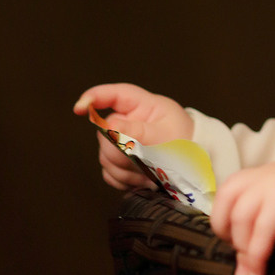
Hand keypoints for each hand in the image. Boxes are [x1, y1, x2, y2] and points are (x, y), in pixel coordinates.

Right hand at [73, 82, 193, 191]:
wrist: (194, 159)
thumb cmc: (184, 138)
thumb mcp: (166, 133)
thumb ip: (138, 130)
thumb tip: (110, 124)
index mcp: (141, 105)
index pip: (114, 95)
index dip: (94, 97)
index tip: (79, 108)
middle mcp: (127, 121)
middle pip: (104, 134)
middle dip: (119, 151)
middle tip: (141, 160)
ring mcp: (121, 141)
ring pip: (105, 156)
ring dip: (124, 169)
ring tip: (148, 174)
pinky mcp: (120, 161)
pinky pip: (109, 172)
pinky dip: (123, 180)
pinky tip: (141, 180)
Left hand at [210, 161, 274, 274]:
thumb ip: (264, 237)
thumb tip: (243, 271)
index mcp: (264, 175)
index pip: (227, 191)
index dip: (223, 218)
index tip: (232, 242)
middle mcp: (265, 176)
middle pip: (226, 200)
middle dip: (224, 231)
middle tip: (238, 254)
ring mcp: (273, 186)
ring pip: (240, 219)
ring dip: (242, 250)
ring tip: (251, 272)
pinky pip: (260, 235)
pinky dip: (256, 258)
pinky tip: (260, 273)